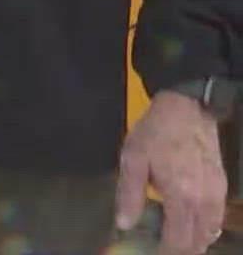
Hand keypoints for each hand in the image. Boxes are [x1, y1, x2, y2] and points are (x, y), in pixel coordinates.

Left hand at [116, 90, 227, 254]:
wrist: (187, 108)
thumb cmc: (156, 132)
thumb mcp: (133, 160)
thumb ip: (129, 194)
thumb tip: (124, 224)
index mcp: (182, 196)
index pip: (179, 240)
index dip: (166, 252)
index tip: (153, 254)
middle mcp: (205, 200)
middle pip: (199, 241)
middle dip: (181, 250)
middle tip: (160, 248)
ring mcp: (218, 193)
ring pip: (211, 232)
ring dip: (194, 241)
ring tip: (172, 239)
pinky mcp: (223, 185)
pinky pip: (217, 217)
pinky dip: (204, 228)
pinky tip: (188, 223)